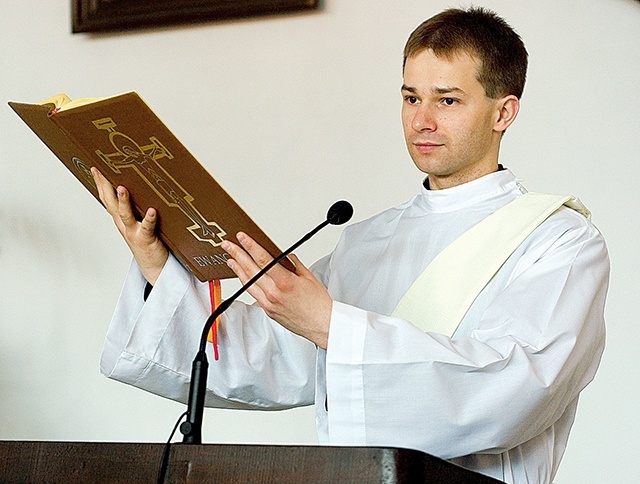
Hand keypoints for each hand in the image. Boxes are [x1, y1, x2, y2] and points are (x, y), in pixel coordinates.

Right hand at [92, 167, 168, 284]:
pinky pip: (146, 227)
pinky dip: (148, 218)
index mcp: (121, 219)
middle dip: (105, 187)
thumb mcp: (138, 223)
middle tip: (100, 171)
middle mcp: (124, 224)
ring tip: (122, 188)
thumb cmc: (148, 242)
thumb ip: (135, 209)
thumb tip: (139, 188)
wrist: (154, 266)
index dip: (100, 184)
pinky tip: (151, 210)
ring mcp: (133, 231)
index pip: (107, 198)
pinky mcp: (145, 239)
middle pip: (111, 203)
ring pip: (125, 214)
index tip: (95, 168)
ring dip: (123, 201)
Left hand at [222, 232, 331, 348]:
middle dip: (237, 254)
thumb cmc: (318, 304)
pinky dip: (247, 283)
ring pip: (248, 283)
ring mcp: (269, 303)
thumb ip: (293, 264)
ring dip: (238, 269)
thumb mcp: (308, 276)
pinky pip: (254, 294)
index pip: (263, 259)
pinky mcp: (268, 311)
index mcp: (285, 282)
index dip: (250, 246)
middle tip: (228, 245)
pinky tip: (244, 277)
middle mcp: (274, 293)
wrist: (322, 324)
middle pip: (251, 270)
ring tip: (230, 259)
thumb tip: (283, 256)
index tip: (242, 238)